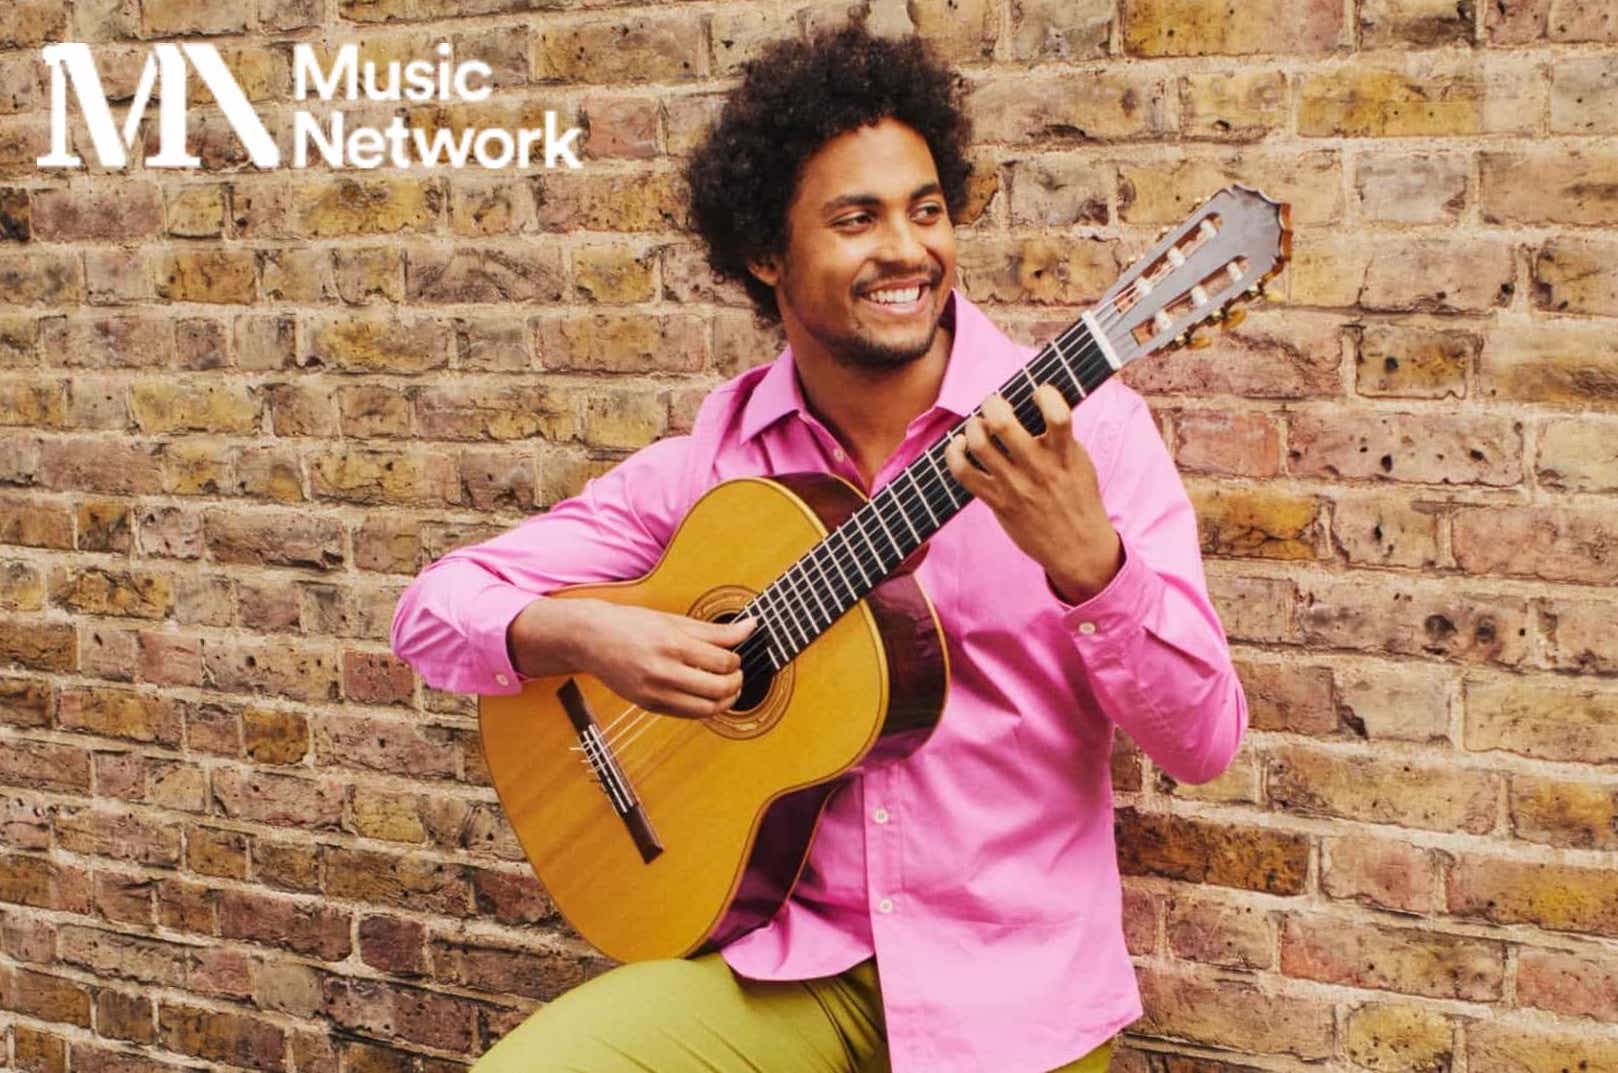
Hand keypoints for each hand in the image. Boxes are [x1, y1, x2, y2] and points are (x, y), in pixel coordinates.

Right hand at [568, 604, 755, 718]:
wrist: (591, 639)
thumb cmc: (632, 624)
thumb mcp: (674, 620)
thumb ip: (714, 630)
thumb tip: (750, 626)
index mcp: (672, 644)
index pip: (722, 661)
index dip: (736, 661)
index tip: (735, 656)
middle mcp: (663, 671)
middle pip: (718, 688)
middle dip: (736, 682)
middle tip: (736, 674)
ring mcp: (654, 692)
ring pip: (706, 709)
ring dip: (725, 701)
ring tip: (727, 688)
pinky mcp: (648, 705)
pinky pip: (687, 714)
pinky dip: (704, 708)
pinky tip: (705, 695)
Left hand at [942, 384, 1122, 602]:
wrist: (1077, 547)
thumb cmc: (1078, 498)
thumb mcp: (1080, 462)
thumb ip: (1060, 436)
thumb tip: (1036, 403)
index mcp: (1064, 454)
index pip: (1057, 414)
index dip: (1045, 394)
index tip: (1039, 393)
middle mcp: (1038, 468)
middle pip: (1002, 423)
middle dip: (993, 403)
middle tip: (995, 403)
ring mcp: (1014, 486)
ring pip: (978, 444)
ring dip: (973, 425)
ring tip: (979, 425)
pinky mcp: (996, 502)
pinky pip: (963, 473)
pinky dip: (954, 453)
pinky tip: (960, 445)